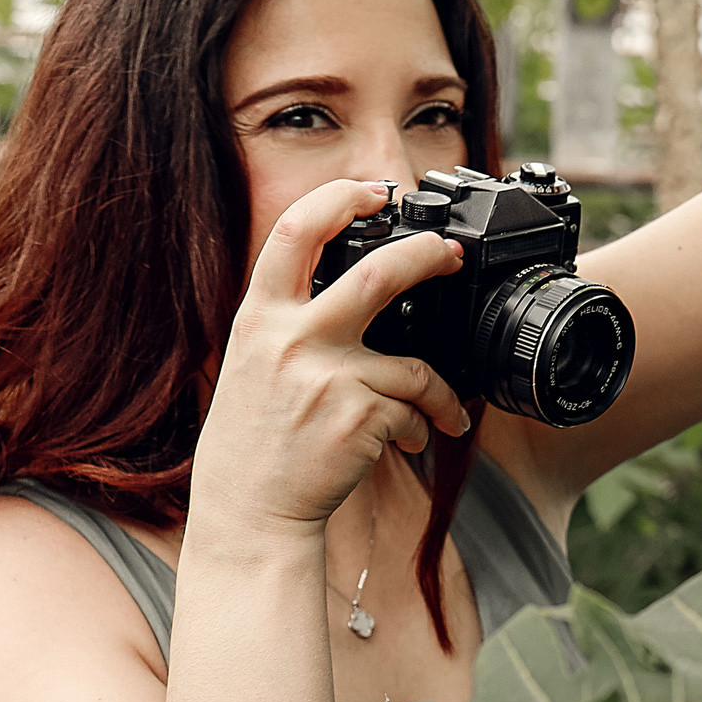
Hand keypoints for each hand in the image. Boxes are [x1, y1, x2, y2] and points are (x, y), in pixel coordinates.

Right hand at [192, 179, 472, 530]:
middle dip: (427, 256)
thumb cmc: (257, 439)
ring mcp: (326, 378)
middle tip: (451, 254)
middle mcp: (289, 340)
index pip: (295, 233)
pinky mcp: (357, 417)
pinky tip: (416, 440)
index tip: (376, 191)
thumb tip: (358, 286)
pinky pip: (416, 406)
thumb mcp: (255, 363)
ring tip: (444, 407)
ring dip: (442, 389)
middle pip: (377, 275)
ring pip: (415, 362)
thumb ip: (294, 321)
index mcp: (259, 317)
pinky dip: (427, 424)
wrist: (249, 511)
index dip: (339, 198)